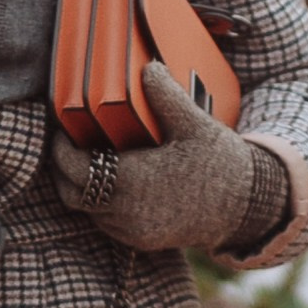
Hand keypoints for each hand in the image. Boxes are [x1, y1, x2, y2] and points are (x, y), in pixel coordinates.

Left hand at [52, 66, 277, 258]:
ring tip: (93, 159)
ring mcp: (132, 230)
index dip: (60, 149)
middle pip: (71, 192)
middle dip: (64, 169)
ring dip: (83, 186)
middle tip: (69, 144)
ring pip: (87, 210)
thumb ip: (166, 96)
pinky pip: (107, 222)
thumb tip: (147, 66)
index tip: (61, 130)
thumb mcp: (194, 124)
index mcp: (131, 181)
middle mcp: (125, 212)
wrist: (248, 208)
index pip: (73, 167)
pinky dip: (103, 203)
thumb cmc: (221, 163)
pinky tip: (115, 180)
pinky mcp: (142, 240)